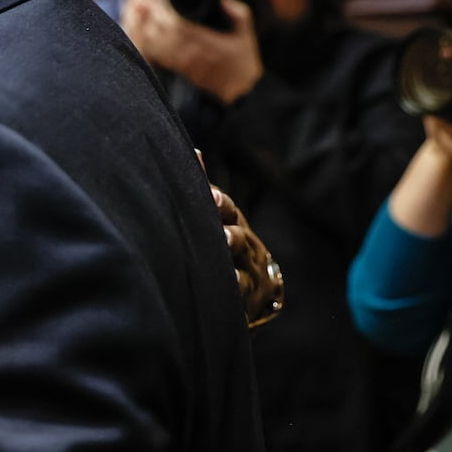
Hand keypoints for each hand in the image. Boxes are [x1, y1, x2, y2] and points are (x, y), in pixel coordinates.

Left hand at [122, 0, 262, 104]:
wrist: (240, 90)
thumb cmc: (242, 60)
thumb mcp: (246, 35)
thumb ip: (239, 14)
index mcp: (210, 44)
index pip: (181, 27)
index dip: (166, 13)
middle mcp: (195, 55)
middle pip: (165, 35)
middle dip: (153, 18)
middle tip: (146, 2)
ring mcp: (186, 65)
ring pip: (159, 47)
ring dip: (148, 30)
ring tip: (142, 14)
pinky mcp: (180, 71)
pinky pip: (160, 58)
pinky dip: (150, 45)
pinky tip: (145, 32)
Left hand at [212, 187, 282, 327]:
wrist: (258, 284)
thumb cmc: (224, 238)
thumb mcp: (214, 211)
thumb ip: (202, 185)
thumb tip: (192, 150)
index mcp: (230, 222)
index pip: (227, 210)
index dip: (219, 203)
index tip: (212, 196)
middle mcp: (242, 246)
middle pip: (238, 239)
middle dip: (231, 236)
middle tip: (222, 233)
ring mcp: (247, 274)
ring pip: (242, 271)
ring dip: (234, 270)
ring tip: (227, 268)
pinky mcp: (244, 302)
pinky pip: (240, 301)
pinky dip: (234, 301)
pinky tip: (228, 299)